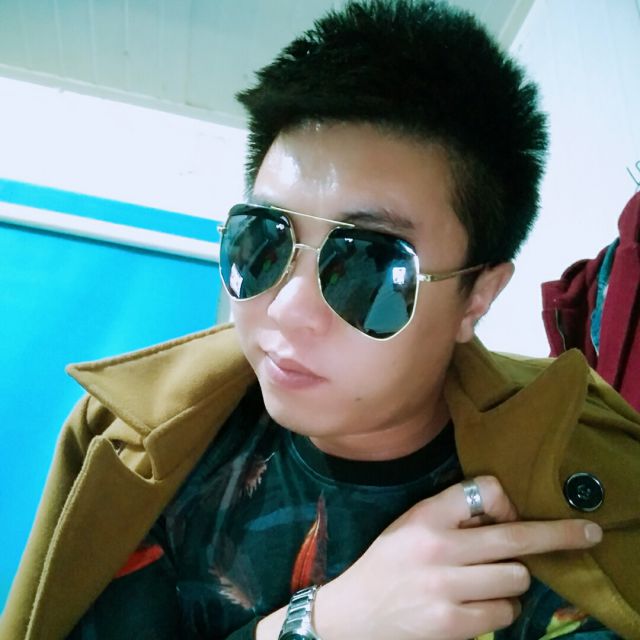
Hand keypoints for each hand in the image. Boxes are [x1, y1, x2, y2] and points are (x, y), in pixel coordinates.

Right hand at [313, 476, 601, 639]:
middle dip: (557, 535)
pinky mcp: (451, 625)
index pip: (485, 491)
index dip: (508, 502)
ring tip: (485, 582)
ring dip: (510, 581)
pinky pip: (503, 613)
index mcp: (426, 516)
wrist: (356, 611)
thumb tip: (507, 510)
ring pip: (515, 579)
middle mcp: (437, 547)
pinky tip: (475, 605)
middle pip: (515, 538)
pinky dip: (499, 609)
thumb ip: (452, 510)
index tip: (518, 513)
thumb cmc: (389, 561)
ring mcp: (446, 589)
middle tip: (587, 533)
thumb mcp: (412, 522)